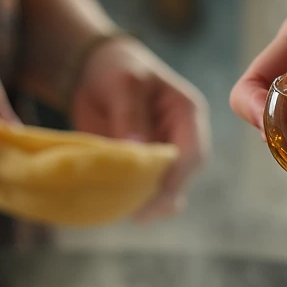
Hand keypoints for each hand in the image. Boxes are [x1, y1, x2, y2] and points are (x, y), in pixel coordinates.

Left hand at [71, 35, 209, 218]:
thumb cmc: (115, 71)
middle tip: (139, 213)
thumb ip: (130, 114)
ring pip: (169, 190)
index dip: (175, 177)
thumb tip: (136, 148)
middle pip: (183, 177)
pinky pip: (150, 193)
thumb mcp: (124, 84)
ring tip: (132, 215)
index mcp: (187, 114)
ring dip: (153, 205)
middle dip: (163, 197)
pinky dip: (139, 203)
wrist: (94, 75)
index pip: (192, 153)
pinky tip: (125, 211)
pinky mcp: (149, 169)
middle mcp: (183, 139)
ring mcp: (167, 157)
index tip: (155, 195)